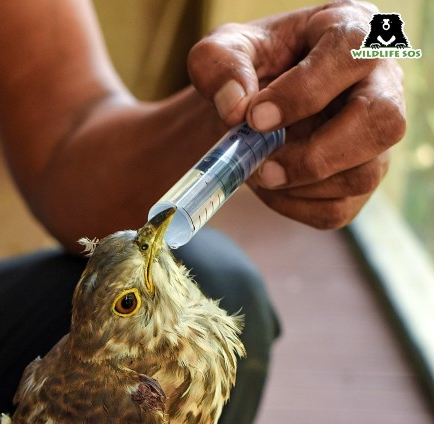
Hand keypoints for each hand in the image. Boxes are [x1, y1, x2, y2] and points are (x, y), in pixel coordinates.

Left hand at [188, 0, 405, 228]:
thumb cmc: (249, 70)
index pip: (350, 56)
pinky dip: (295, 207)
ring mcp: (375, 139)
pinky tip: (272, 187)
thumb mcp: (222, 52)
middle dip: (316, 155)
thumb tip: (235, 108)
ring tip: (260, 172)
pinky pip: (337, 210)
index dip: (302, 93)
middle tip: (264, 169)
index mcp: (353, 34)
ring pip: (363, 176)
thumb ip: (219, 66)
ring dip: (300, 186)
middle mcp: (380, 86)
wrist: (252, 108)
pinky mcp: (360, 180)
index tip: (254, 119)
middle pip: (381, 124)